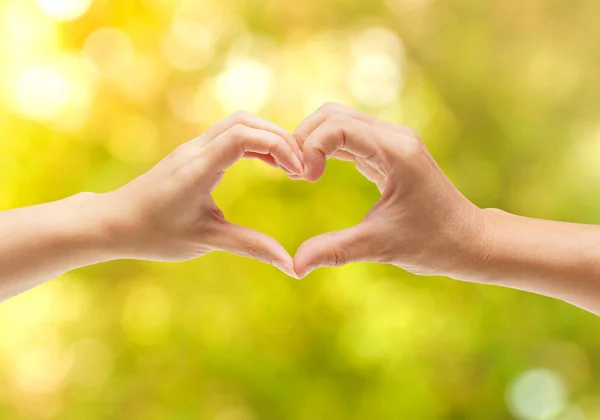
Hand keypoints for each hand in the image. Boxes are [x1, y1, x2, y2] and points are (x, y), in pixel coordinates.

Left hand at [98, 111, 302, 276]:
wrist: (112, 222)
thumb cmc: (154, 234)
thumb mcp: (205, 241)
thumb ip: (251, 246)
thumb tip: (290, 265)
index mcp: (197, 169)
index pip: (244, 136)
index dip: (278, 146)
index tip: (298, 172)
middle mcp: (195, 150)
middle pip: (244, 121)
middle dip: (279, 138)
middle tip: (301, 167)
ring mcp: (192, 147)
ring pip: (237, 123)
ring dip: (267, 137)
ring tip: (289, 166)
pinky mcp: (192, 152)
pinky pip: (229, 134)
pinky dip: (254, 142)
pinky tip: (268, 164)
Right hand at [292, 103, 487, 278]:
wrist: (469, 240)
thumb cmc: (433, 244)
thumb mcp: (380, 247)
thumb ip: (334, 250)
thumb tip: (294, 266)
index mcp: (395, 153)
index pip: (337, 127)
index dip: (310, 148)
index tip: (304, 179)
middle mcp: (395, 137)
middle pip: (332, 114)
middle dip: (305, 138)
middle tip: (295, 174)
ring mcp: (393, 140)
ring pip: (339, 119)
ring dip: (314, 140)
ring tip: (303, 173)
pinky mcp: (389, 150)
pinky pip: (349, 134)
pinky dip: (326, 147)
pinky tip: (316, 171)